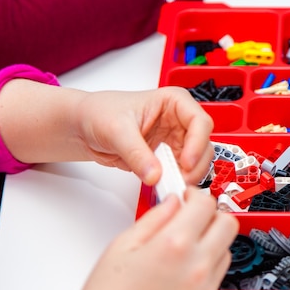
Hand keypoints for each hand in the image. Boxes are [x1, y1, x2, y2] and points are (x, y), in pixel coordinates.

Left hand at [0, 80, 213, 185]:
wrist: (85, 127)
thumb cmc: (100, 113)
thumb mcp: (117, 131)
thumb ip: (137, 154)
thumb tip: (155, 175)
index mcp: (174, 102)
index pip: (199, 121)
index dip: (198, 143)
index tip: (186, 162)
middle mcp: (180, 121)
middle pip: (204, 144)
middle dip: (196, 165)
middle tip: (180, 181)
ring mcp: (176, 141)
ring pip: (197, 161)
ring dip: (189, 175)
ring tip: (172, 186)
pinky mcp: (168, 159)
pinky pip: (181, 172)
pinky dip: (177, 181)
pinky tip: (167, 187)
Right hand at [38, 188, 238, 289]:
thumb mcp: (122, 246)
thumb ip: (154, 218)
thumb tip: (173, 202)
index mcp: (174, 245)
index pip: (206, 204)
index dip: (195, 195)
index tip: (186, 198)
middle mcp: (197, 266)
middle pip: (227, 224)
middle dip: (211, 215)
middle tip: (191, 218)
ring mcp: (205, 289)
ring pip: (226, 249)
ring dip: (211, 241)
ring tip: (182, 247)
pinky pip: (217, 276)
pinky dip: (206, 266)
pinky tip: (181, 271)